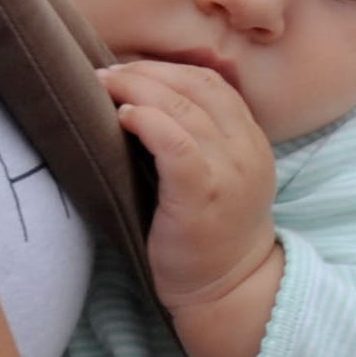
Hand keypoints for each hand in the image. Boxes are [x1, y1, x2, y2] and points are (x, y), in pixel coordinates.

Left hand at [102, 59, 277, 312]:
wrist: (228, 288)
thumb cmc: (210, 236)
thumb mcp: (221, 178)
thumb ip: (202, 142)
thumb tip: (147, 104)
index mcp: (250, 140)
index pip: (212, 83)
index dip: (168, 68)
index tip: (130, 69)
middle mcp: (245, 148)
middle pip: (196, 86)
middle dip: (146, 72)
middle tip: (106, 73)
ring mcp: (228, 169)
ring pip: (184, 107)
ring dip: (138, 89)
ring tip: (104, 86)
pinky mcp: (202, 193)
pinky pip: (177, 143)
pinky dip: (148, 121)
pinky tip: (124, 117)